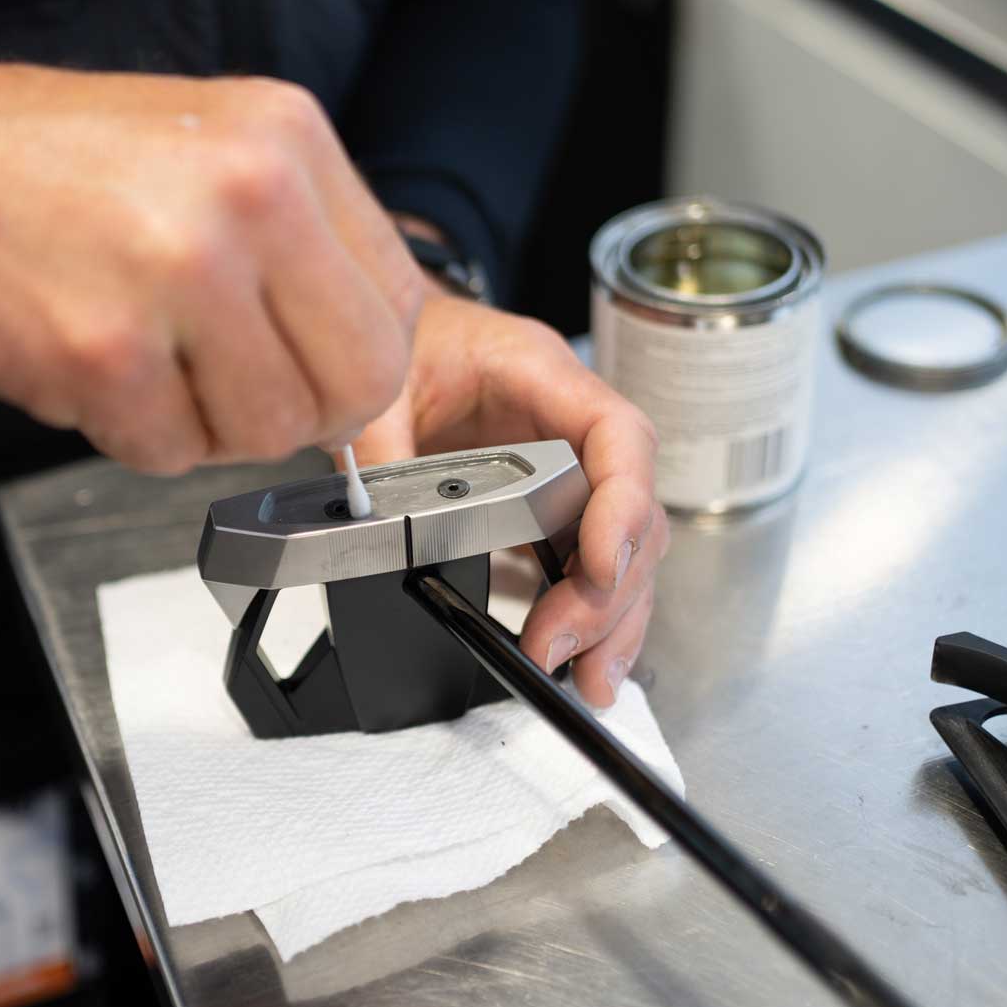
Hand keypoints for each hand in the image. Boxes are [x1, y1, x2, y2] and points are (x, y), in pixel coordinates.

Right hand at [0, 25, 424, 473]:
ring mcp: (176, 276)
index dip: (357, 361)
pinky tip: (84, 362)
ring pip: (269, 432)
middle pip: (356, 382)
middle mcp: (247, 196)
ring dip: (206, 424)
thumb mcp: (201, 155)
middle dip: (299, 410)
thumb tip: (367, 377)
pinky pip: (170, 454)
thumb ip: (298, 249)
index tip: (312, 372)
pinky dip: (129, 433)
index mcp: (284, 137)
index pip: (398, 302)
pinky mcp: (102, 353)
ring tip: (144, 359)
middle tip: (230, 387)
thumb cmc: (34, 164)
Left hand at [350, 292, 665, 708]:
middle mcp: (572, 421)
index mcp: (542, 373)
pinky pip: (587, 559)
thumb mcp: (382, 386)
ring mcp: (569, 464)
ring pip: (623, 547)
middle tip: (562, 650)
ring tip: (588, 679)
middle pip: (631, 511)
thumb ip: (381, 449)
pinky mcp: (552, 502)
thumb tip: (375, 517)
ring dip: (610, 616)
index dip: (622, 505)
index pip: (617, 435)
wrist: (400, 327)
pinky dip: (588, 610)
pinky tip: (577, 656)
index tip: (601, 569)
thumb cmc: (407, 340)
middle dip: (609, 591)